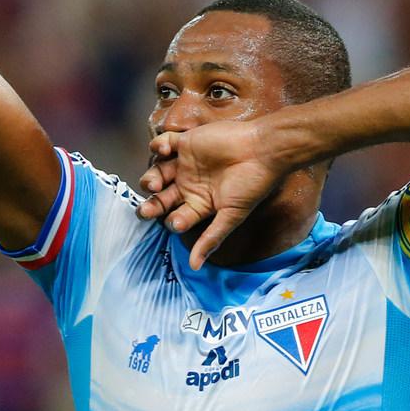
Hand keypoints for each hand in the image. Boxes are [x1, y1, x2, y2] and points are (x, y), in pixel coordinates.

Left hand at [137, 121, 289, 268]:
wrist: (263, 150)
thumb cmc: (251, 185)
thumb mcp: (231, 216)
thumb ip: (211, 238)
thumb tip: (195, 267)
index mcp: (200, 204)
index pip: (176, 217)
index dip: (171, 222)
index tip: (177, 222)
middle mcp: (189, 185)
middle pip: (161, 198)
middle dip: (151, 205)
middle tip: (146, 210)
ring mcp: (186, 164)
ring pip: (156, 173)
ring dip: (150, 179)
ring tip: (156, 183)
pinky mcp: (186, 142)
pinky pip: (162, 144)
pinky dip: (158, 147)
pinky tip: (166, 153)